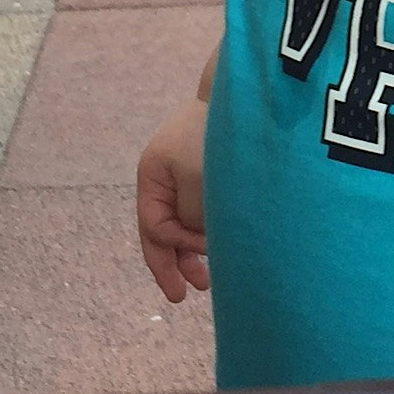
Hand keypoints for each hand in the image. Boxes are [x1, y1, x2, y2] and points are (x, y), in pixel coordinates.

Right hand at [137, 99, 209, 302]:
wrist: (242, 98)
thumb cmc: (217, 142)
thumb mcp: (201, 186)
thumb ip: (193, 221)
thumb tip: (198, 245)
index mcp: (151, 174)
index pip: (155, 226)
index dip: (178, 248)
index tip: (205, 258)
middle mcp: (163, 174)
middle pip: (161, 226)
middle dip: (172, 261)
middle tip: (184, 295)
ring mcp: (183, 170)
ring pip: (180, 220)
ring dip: (190, 250)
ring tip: (205, 280)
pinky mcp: (205, 168)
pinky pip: (197, 208)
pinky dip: (204, 230)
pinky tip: (217, 248)